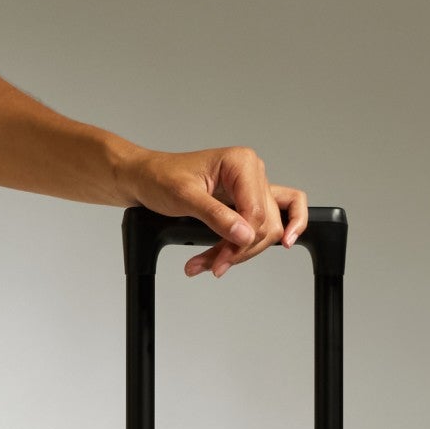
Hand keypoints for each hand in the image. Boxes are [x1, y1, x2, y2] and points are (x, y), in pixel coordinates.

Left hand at [117, 145, 307, 277]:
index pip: (257, 211)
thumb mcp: (184, 197)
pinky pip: (274, 219)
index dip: (241, 240)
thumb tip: (244, 235)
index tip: (221, 260)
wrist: (146, 179)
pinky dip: (270, 236)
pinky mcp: (246, 201)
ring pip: (265, 229)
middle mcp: (252, 173)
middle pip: (265, 224)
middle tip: (213, 265)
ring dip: (242, 252)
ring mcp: (251, 187)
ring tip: (209, 264)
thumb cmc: (161, 178)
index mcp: (241, 162)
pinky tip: (283, 244)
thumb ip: (216, 216)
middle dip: (239, 250)